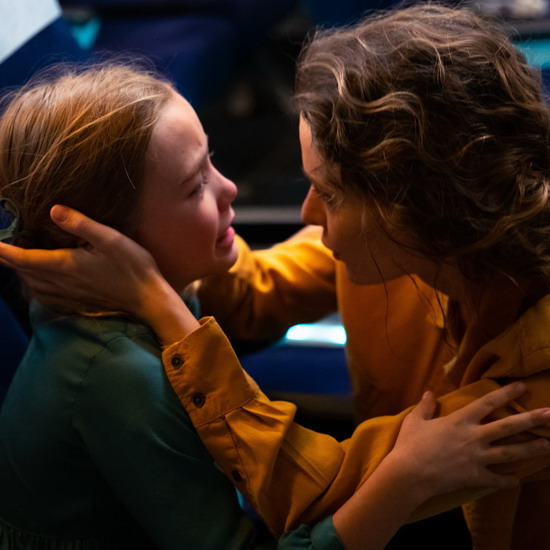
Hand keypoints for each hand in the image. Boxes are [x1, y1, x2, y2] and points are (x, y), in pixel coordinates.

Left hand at [0, 205, 168, 319]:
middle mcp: (61, 283)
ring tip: (21, 253)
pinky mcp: (75, 301)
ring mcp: (68, 294)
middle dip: (8, 257)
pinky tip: (41, 276)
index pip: (22, 258)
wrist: (148, 299)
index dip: (1, 249)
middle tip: (6, 240)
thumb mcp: (111, 239)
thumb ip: (82, 225)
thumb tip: (53, 210)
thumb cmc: (133, 267)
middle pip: (21, 271)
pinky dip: (34, 283)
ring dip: (20, 269)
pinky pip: (44, 294)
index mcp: (66, 265)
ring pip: (31, 283)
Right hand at [393, 382, 549, 497]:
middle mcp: (473, 437)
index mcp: (460, 420)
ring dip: (531, 449)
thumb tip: (429, 393)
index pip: (487, 403)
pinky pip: (496, 479)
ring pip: (510, 453)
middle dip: (531, 419)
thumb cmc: (410, 444)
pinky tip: (518, 480)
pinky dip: (508, 480)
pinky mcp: (475, 476)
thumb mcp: (414, 420)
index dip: (505, 393)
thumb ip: (425, 406)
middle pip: (508, 427)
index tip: (521, 386)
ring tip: (548, 445)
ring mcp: (477, 458)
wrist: (410, 473)